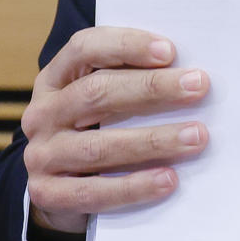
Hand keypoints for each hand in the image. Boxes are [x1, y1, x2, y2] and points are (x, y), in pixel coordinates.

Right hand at [21, 26, 210, 234]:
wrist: (53, 193)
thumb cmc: (92, 133)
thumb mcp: (98, 103)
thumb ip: (129, 84)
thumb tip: (187, 77)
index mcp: (54, 80)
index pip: (83, 49)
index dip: (126, 45)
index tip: (169, 51)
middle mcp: (42, 114)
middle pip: (96, 93)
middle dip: (152, 88)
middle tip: (198, 87)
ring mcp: (41, 156)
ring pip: (98, 145)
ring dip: (153, 140)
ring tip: (196, 137)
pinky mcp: (48, 195)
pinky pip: (94, 192)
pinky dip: (134, 186)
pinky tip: (168, 180)